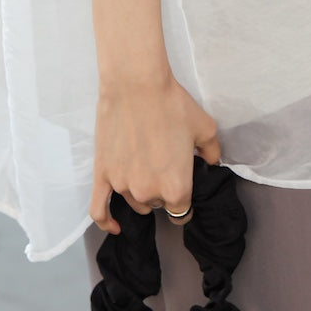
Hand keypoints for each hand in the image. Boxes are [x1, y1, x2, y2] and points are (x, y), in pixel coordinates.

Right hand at [90, 71, 220, 233]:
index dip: (184, 200)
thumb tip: (211, 163)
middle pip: (158, 205)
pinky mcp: (102, 175)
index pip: (181, 211)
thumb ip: (212, 152)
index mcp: (176, 187)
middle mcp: (149, 192)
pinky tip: (113, 226)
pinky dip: (105, 222)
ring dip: (141, 192)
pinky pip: (98, 209)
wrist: (136, 85)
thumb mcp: (205, 127)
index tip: (182, 188)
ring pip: (135, 202)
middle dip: (162, 190)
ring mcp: (122, 186)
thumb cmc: (172, 104)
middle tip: (163, 163)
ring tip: (145, 166)